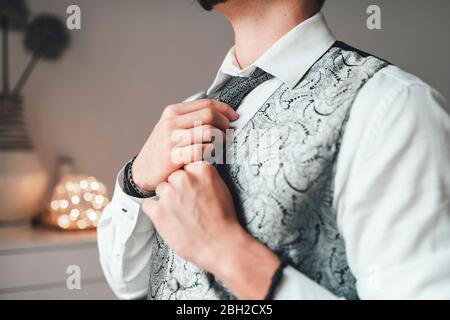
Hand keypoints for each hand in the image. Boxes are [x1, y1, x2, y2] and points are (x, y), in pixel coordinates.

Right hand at [132, 100, 238, 190]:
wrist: (142, 172)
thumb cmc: (162, 150)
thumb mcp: (171, 128)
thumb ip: (192, 120)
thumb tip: (222, 117)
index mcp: (173, 112)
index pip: (207, 104)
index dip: (225, 110)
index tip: (234, 117)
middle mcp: (171, 123)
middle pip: (210, 115)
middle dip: (225, 124)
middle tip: (230, 133)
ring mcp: (172, 139)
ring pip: (208, 131)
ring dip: (221, 139)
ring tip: (223, 146)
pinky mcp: (174, 156)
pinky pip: (202, 150)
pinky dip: (213, 152)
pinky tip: (214, 156)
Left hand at [142, 162, 279, 298]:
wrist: (221, 245)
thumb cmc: (223, 220)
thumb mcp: (221, 188)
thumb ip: (204, 177)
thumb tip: (192, 172)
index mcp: (201, 170)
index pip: (185, 167)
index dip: (188, 181)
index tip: (192, 191)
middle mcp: (184, 178)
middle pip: (172, 177)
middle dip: (177, 189)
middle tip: (187, 206)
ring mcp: (170, 194)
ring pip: (161, 190)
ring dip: (167, 200)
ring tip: (181, 215)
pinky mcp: (159, 211)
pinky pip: (148, 205)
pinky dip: (155, 213)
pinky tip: (169, 220)